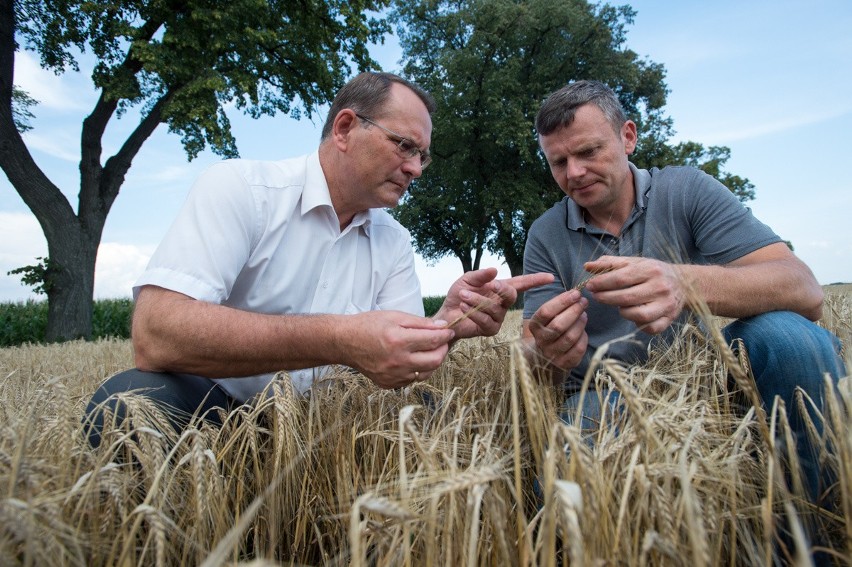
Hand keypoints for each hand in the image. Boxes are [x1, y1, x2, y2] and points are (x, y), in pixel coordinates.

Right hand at [344, 311, 454, 388]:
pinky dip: (416, 370)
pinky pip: (411, 380)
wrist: (344, 342)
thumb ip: (420, 323)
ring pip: (425, 373)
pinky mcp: (388, 384)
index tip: (449, 331)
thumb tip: (442, 327)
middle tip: (442, 342)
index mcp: (399, 341)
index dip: (445, 335)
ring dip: (431, 362)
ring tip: (427, 350)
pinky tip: (411, 359)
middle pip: (434, 361)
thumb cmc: (369, 325)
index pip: (433, 341)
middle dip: (443, 350)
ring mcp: (393, 375)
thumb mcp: (395, 316)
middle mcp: (397, 361)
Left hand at [436, 268, 553, 338]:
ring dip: (478, 300)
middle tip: (491, 284)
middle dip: (502, 289)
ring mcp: (498, 318)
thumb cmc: (458, 296)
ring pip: (495, 308)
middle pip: (512, 295)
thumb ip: (480, 275)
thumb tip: (495, 270)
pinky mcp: (490, 329)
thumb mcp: (467, 280)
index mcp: (500, 289)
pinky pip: (486, 321)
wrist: (445, 315)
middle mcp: (502, 304)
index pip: (522, 283)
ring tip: (463, 296)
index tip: (550, 277)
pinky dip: (474, 312)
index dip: (536, 280)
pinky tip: (464, 306)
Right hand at [525, 289, 588, 369]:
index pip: (546, 312)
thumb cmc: (550, 329)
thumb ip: (558, 306)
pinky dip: (584, 337)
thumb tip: (576, 294)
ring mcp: (552, 354)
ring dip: (580, 323)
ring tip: (584, 315)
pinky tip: (583, 331)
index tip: (575, 293)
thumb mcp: (548, 318)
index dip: (562, 301)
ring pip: (570, 337)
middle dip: (574, 311)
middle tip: (583, 302)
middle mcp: (541, 341)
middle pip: (559, 325)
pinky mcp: (564, 364)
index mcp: (534, 326)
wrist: (545, 356)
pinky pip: (578, 349)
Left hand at [583, 255, 685, 334]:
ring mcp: (666, 305)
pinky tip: (633, 315)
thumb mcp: (633, 262)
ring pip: (637, 315)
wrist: (684, 283)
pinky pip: (649, 328)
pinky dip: (638, 325)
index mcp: (650, 270)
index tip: (589, 285)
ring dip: (622, 311)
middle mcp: (660, 287)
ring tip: (618, 304)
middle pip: (626, 298)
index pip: (620, 278)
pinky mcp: (669, 319)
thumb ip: (610, 263)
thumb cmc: (652, 272)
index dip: (601, 283)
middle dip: (606, 298)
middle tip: (595, 296)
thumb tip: (587, 266)